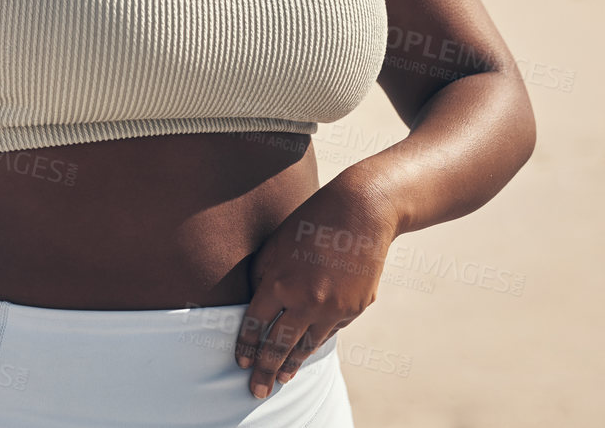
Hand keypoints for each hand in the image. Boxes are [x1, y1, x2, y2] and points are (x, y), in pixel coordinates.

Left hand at [233, 175, 399, 399]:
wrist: (362, 212)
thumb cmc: (310, 222)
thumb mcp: (275, 244)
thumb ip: (261, 276)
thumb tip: (253, 305)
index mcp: (280, 283)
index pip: (256, 325)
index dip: (247, 346)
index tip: (241, 363)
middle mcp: (307, 301)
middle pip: (280, 345)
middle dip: (266, 371)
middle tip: (255, 391)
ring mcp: (335, 308)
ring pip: (308, 345)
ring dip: (292, 364)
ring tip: (281, 379)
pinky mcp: (356, 308)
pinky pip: (331, 330)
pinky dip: (317, 340)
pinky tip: (307, 349)